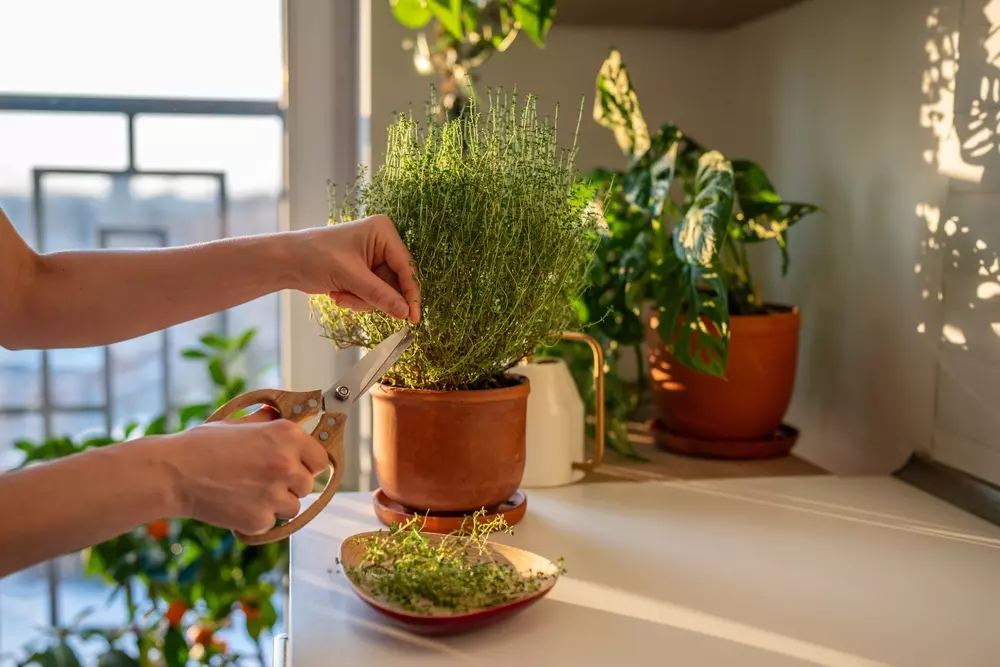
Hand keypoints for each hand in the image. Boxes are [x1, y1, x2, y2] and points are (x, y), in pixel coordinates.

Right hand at [161, 408, 328, 534]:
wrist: (174, 473)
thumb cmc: (204, 445)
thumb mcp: (241, 422)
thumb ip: (268, 421)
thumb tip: (283, 416)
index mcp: (287, 436)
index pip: (321, 459)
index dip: (308, 464)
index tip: (296, 466)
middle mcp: (287, 464)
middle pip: (308, 484)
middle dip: (291, 485)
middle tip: (264, 480)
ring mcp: (275, 494)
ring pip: (293, 506)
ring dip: (277, 503)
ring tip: (250, 493)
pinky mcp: (260, 519)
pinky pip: (272, 522)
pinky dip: (258, 518)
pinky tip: (238, 505)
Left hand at [289, 215, 419, 323]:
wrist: (287, 261)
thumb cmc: (315, 257)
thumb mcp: (350, 277)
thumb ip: (380, 295)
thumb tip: (405, 312)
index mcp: (383, 232)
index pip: (406, 267)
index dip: (410, 294)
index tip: (413, 318)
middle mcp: (382, 243)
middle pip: (395, 283)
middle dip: (374, 297)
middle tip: (354, 301)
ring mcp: (373, 258)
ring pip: (383, 292)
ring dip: (362, 300)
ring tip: (340, 296)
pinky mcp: (364, 272)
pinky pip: (372, 294)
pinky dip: (357, 299)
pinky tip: (338, 294)